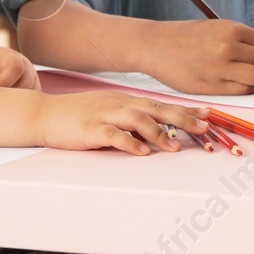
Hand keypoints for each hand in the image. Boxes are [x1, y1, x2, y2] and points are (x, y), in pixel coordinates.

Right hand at [34, 92, 207, 155]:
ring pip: (137, 119)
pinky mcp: (89, 129)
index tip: (208, 116)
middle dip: (182, 118)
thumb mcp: (110, 114)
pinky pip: (112, 135)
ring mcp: (104, 115)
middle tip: (204, 128)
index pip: (161, 104)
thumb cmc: (79, 117)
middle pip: (156, 109)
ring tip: (175, 147)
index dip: (186, 110)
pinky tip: (141, 152)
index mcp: (126, 101)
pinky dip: (129, 142)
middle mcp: (119, 104)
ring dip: (158, 133)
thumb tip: (160, 134)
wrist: (44, 114)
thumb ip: (133, 122)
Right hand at [146, 19, 253, 93]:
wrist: (156, 45)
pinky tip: (242, 86)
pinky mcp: (211, 86)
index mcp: (230, 29)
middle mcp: (227, 46)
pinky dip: (248, 90)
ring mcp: (219, 67)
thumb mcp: (217, 27)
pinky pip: (243, 91)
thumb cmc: (188, 37)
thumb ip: (244, 37)